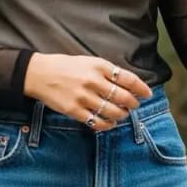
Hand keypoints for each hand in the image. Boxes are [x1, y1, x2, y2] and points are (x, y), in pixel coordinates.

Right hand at [23, 53, 152, 129]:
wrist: (38, 74)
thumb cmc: (65, 67)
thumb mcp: (88, 62)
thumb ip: (106, 72)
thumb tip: (127, 84)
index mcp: (98, 66)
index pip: (128, 79)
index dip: (141, 88)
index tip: (147, 94)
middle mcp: (92, 81)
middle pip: (123, 97)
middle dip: (133, 104)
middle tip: (134, 106)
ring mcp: (83, 97)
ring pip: (112, 112)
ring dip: (122, 115)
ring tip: (122, 114)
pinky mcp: (74, 110)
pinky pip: (97, 122)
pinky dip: (107, 125)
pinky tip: (110, 124)